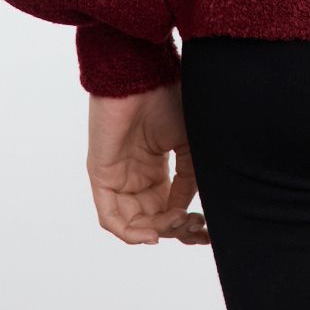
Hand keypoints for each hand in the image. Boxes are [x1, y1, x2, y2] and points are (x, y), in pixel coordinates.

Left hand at [86, 79, 211, 246]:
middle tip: (195, 225)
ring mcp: (117, 179)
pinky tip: (154, 233)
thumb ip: (189, 178)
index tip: (207, 231)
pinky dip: (132, 233)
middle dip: (175, 229)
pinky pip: (111, 218)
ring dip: (159, 230)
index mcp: (155, 169)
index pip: (168, 209)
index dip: (187, 225)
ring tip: (178, 220)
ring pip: (135, 224)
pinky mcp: (101, 177)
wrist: (142, 76)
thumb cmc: (166, 98)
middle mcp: (135, 178)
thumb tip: (187, 211)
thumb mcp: (188, 142)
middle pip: (153, 221)